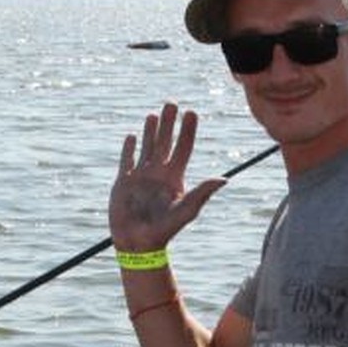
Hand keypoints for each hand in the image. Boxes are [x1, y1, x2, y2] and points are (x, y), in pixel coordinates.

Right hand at [109, 102, 225, 251]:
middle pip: (165, 143)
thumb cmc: (164, 230)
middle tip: (172, 103)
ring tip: (153, 114)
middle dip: (169, 123)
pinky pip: (126, 161)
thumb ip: (202, 193)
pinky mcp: (123, 183)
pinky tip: (132, 136)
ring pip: (147, 148)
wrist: (137, 243)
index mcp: (174, 178)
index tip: (192, 112)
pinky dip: (129, 149)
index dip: (188, 131)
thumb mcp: (186, 210)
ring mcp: (140, 177)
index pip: (183, 148)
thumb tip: (224, 180)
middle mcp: (158, 174)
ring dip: (150, 131)